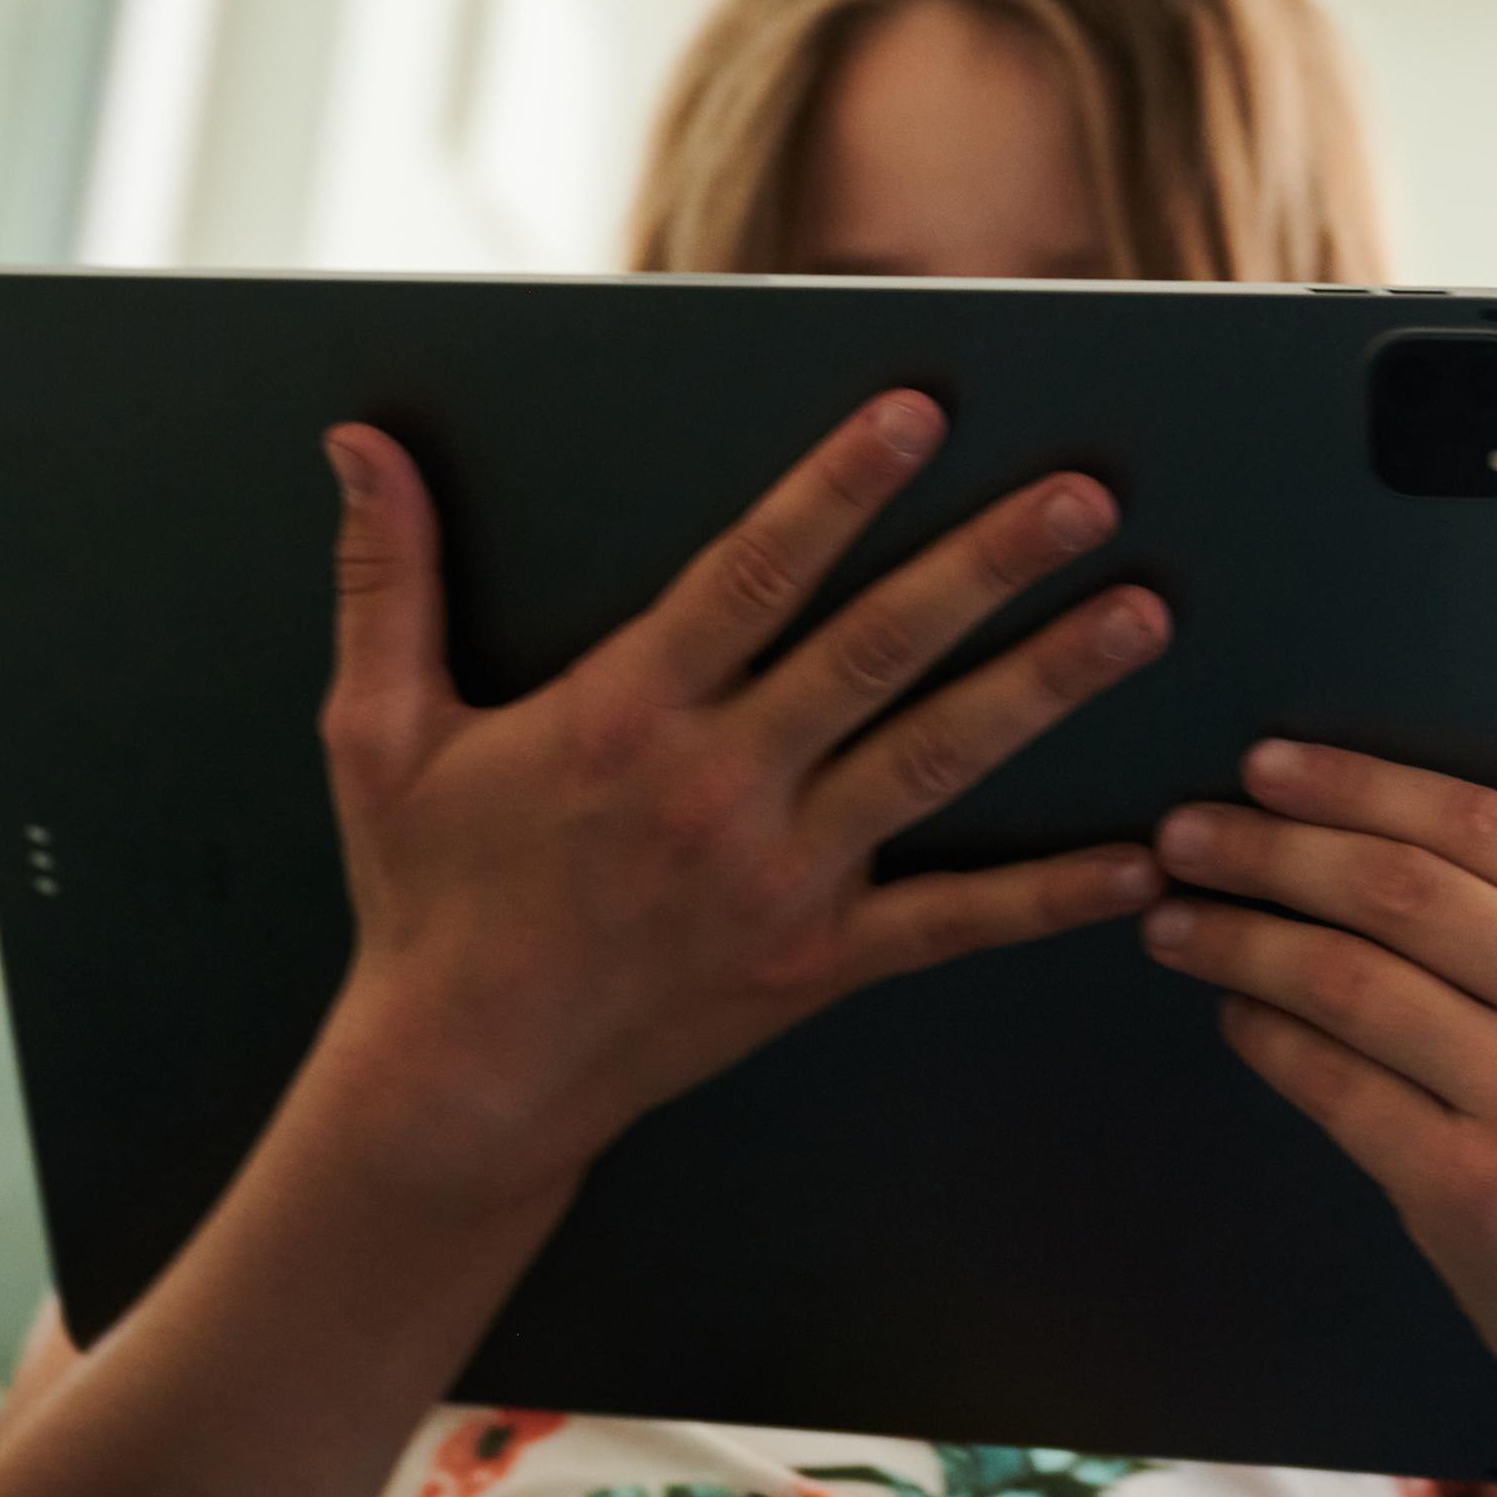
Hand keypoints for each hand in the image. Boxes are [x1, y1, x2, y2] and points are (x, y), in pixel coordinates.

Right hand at [308, 390, 1171, 1209]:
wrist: (463, 1084)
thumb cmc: (428, 899)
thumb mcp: (379, 733)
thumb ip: (387, 581)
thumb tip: (357, 443)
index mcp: (624, 713)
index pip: (754, 573)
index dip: (839, 486)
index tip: (920, 412)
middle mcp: (716, 787)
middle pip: (876, 651)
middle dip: (987, 565)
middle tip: (1085, 495)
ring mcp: (779, 878)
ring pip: (933, 760)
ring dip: (1043, 685)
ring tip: (1138, 616)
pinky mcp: (818, 962)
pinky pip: (951, 925)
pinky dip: (1048, 896)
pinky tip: (1136, 860)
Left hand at [1139, 683, 1496, 1496]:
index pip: (1483, 820)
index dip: (1357, 784)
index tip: (1266, 762)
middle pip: (1400, 889)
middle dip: (1271, 848)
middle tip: (1182, 829)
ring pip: (1347, 980)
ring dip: (1241, 938)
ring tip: (1176, 915)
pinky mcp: (1473, 1191)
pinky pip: (1332, 1083)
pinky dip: (1266, 1038)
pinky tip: (1230, 1012)